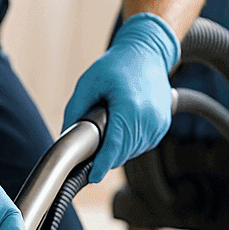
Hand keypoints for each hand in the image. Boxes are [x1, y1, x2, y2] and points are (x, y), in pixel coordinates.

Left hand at [62, 12, 179, 183]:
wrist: (147, 52)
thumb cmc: (117, 64)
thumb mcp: (88, 83)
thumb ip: (75, 110)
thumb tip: (65, 134)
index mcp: (130, 107)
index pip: (115, 146)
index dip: (102, 165)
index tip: (93, 177)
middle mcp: (149, 117)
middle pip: (123, 152)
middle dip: (106, 155)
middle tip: (92, 145)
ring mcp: (159, 122)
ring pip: (133, 151)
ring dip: (118, 149)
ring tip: (110, 127)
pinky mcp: (163, 125)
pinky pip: (143, 144)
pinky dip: (130, 143)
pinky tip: (122, 128)